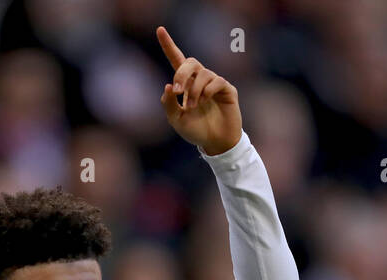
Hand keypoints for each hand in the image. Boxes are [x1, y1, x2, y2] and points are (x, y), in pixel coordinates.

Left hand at [156, 27, 240, 155]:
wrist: (215, 142)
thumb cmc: (196, 130)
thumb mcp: (176, 120)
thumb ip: (169, 104)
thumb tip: (168, 85)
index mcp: (185, 84)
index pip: (176, 60)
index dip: (168, 45)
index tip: (159, 29)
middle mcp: (199, 80)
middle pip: (190, 62)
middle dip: (181, 74)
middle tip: (178, 92)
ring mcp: (214, 83)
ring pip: (203, 73)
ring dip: (194, 90)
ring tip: (193, 106)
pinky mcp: (227, 89)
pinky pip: (216, 81)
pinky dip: (208, 90)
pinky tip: (205, 101)